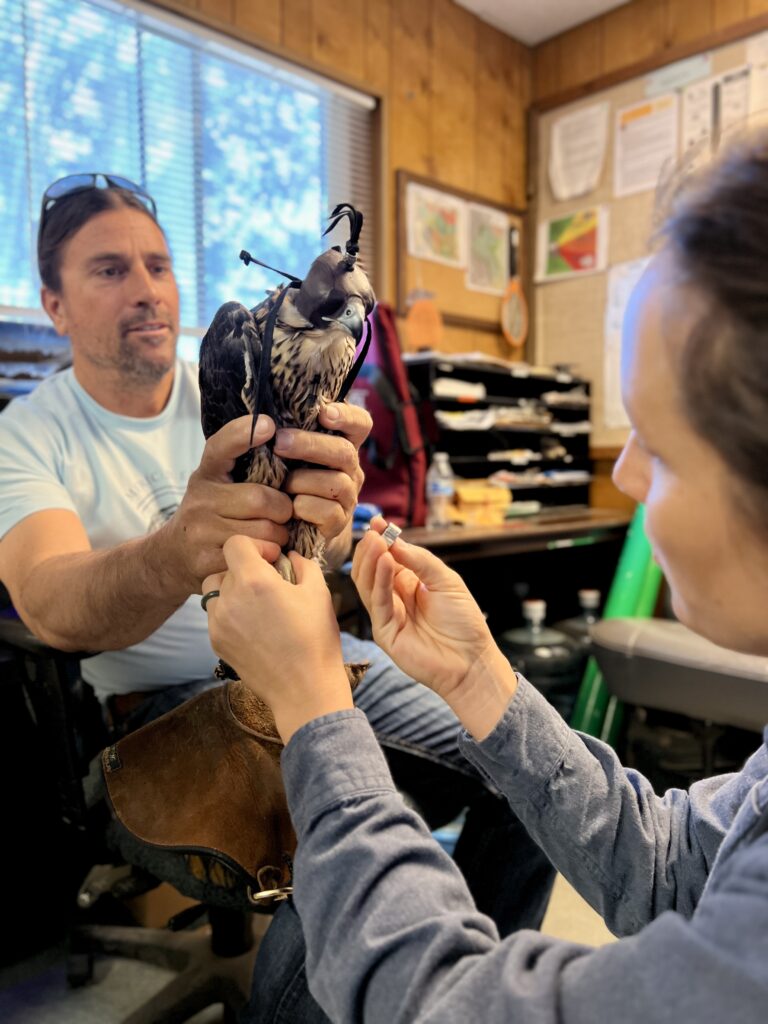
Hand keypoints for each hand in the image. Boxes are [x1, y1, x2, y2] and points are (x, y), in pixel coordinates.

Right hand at [162, 416, 292, 595]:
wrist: (171, 558)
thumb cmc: (209, 515)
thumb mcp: (217, 484)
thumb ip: (241, 467)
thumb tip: (285, 441)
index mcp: (206, 474)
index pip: (221, 446)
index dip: (244, 434)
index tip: (268, 425)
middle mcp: (200, 499)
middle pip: (261, 499)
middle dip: (283, 509)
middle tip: (283, 515)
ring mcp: (200, 531)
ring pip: (265, 530)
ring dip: (280, 535)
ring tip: (275, 535)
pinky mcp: (206, 560)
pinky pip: (257, 554)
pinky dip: (270, 554)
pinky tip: (265, 553)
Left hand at [203, 536, 352, 742]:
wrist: (304, 690)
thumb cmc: (316, 639)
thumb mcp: (319, 592)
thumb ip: (302, 564)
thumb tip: (290, 556)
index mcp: (254, 581)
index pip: (235, 543)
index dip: (256, 545)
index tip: (273, 559)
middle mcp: (229, 599)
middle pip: (225, 567)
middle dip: (247, 569)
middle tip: (271, 584)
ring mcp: (218, 623)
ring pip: (214, 590)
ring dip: (232, 589)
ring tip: (258, 603)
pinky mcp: (216, 642)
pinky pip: (216, 615)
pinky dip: (230, 612)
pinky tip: (255, 625)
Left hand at [275, 401, 371, 544]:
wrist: (288, 527)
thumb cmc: (284, 480)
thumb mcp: (286, 455)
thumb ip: (286, 434)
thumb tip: (264, 418)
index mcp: (341, 445)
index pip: (360, 424)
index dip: (347, 417)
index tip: (324, 414)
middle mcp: (350, 469)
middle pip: (344, 451)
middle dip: (310, 445)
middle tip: (280, 442)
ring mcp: (348, 496)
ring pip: (336, 483)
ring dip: (303, 481)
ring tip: (282, 484)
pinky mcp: (339, 522)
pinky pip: (328, 511)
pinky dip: (305, 507)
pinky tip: (291, 508)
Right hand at [352, 519, 517, 738]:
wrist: (471, 660)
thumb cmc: (464, 622)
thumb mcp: (446, 581)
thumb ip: (420, 560)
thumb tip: (394, 541)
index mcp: (409, 583)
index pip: (387, 558)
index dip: (381, 540)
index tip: (377, 521)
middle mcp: (394, 597)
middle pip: (371, 570)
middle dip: (371, 549)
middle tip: (373, 531)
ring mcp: (387, 615)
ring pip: (368, 584)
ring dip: (370, 561)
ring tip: (375, 542)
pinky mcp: (384, 633)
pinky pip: (378, 602)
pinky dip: (379, 580)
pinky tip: (385, 562)